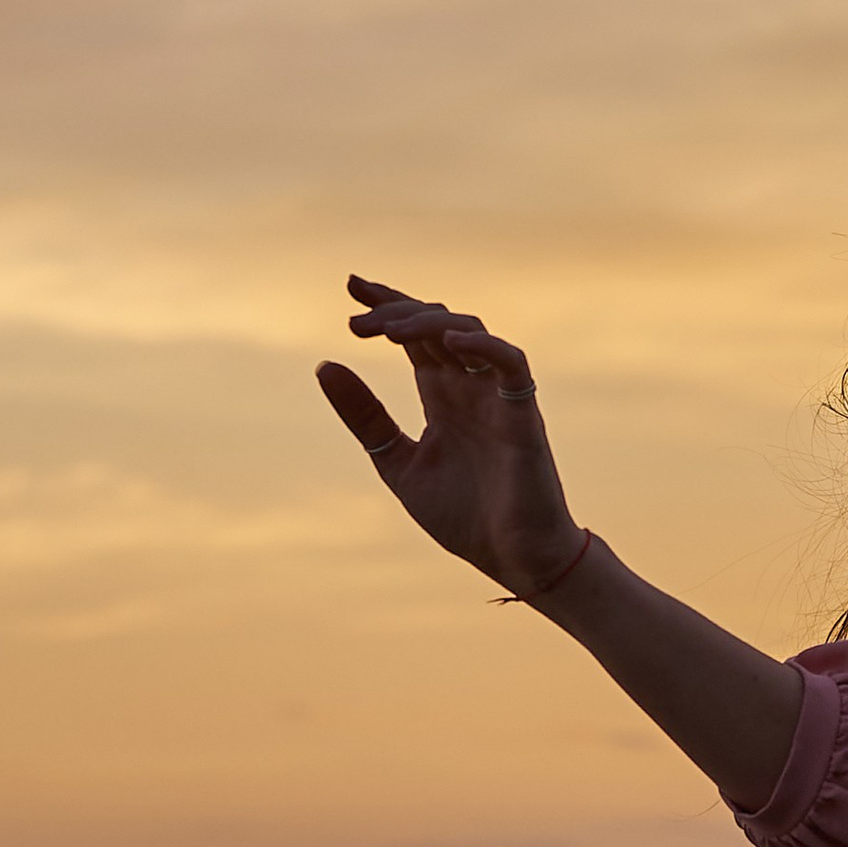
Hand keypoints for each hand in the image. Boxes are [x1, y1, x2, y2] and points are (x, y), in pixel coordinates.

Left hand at [316, 277, 581, 595]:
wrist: (514, 559)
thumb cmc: (465, 516)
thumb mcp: (397, 463)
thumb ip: (365, 417)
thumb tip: (323, 365)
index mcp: (441, 395)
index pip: (414, 335)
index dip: (387, 305)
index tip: (351, 286)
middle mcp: (469, 386)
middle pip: (436, 324)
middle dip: (395, 313)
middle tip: (356, 322)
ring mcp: (497, 397)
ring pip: (469, 331)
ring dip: (427, 324)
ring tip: (387, 331)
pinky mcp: (523, 414)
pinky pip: (511, 363)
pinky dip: (484, 346)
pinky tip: (450, 341)